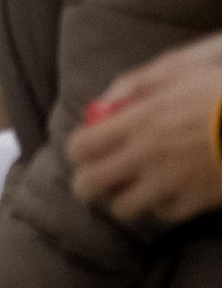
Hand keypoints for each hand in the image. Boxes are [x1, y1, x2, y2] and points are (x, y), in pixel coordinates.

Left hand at [68, 31, 221, 223]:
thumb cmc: (219, 92)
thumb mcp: (176, 74)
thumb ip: (134, 85)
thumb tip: (104, 102)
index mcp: (137, 123)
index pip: (81, 147)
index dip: (79, 150)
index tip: (89, 148)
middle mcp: (146, 157)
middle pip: (89, 185)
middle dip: (87, 182)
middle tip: (98, 176)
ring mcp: (170, 183)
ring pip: (123, 208)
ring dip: (123, 197)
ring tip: (131, 186)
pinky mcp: (196, 201)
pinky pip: (164, 214)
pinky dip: (160, 206)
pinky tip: (166, 192)